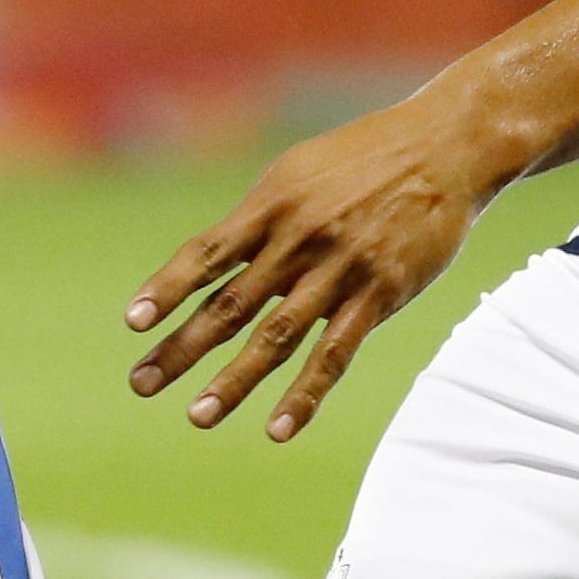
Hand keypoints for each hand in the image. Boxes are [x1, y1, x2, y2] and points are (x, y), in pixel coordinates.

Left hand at [119, 83, 522, 443]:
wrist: (445, 148)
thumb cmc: (365, 159)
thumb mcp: (300, 173)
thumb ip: (260, 223)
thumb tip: (215, 265)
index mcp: (272, 206)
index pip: (207, 253)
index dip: (168, 288)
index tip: (133, 322)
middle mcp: (298, 240)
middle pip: (229, 305)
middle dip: (180, 348)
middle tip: (141, 384)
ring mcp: (339, 270)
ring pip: (276, 337)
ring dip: (234, 381)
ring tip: (198, 416)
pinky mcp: (379, 296)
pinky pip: (334, 355)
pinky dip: (304, 395)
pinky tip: (277, 430)